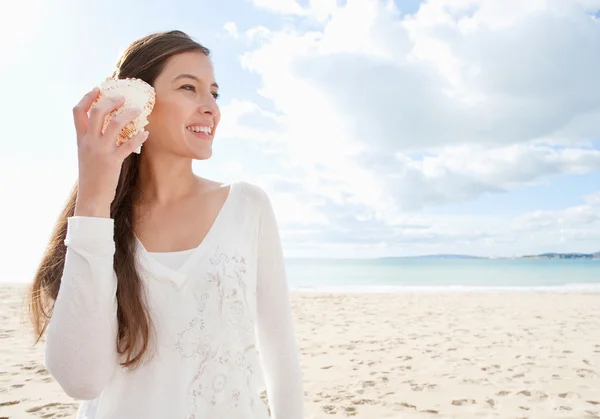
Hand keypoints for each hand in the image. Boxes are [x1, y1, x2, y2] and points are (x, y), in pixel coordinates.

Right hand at [73, 87, 148, 216]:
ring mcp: (100, 151)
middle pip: (97, 111)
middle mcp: (89, 142)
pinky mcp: (113, 161)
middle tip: (123, 97)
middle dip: (111, 100)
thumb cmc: (91, 177)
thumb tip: (104, 127)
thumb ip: (91, 140)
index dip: (87, 97)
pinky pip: (128, 145)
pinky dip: (139, 137)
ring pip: (115, 124)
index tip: (97, 89)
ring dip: (128, 114)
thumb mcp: (86, 155)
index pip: (78, 111)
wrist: (91, 197)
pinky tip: (146, 133)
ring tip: (138, 111)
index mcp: (80, 139)